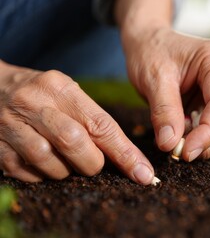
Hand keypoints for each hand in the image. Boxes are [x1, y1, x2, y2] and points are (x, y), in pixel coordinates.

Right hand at [0, 61, 153, 183]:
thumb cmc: (42, 94)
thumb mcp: (68, 94)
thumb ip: (92, 120)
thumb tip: (124, 156)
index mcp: (61, 88)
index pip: (101, 125)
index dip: (125, 153)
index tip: (143, 173)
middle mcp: (35, 103)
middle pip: (74, 143)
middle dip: (91, 163)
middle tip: (93, 164)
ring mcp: (11, 124)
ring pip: (48, 161)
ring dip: (64, 171)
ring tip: (66, 163)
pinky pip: (24, 171)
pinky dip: (41, 175)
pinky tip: (45, 165)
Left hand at [122, 28, 209, 160]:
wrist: (150, 42)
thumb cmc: (151, 52)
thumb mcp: (152, 78)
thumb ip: (164, 111)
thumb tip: (171, 145)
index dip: (207, 134)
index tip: (185, 152)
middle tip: (181, 152)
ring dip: (208, 141)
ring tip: (180, 142)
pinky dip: (204, 136)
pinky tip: (184, 134)